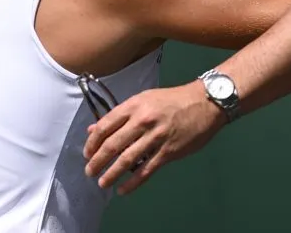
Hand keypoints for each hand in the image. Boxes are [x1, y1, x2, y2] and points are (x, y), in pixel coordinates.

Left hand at [82, 80, 226, 194]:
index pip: (105, 126)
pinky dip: (133, 182)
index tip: (87, 152)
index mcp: (134, 106)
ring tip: (102, 182)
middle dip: (97, 161)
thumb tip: (94, 129)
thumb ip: (119, 115)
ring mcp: (156, 137)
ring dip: (111, 174)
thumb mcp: (144, 99)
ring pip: (127, 159)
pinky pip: (146, 170)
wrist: (204, 103)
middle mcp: (142, 121)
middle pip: (113, 145)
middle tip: (90, 171)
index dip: (92, 142)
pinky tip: (123, 190)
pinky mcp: (168, 152)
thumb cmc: (172, 100)